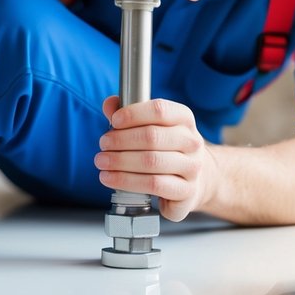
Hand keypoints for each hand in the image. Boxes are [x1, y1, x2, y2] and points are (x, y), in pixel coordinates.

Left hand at [95, 96, 218, 221]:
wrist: (193, 179)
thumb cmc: (165, 148)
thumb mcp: (152, 126)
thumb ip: (129, 114)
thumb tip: (109, 104)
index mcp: (184, 119)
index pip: (159, 110)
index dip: (133, 114)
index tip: (114, 121)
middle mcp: (192, 142)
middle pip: (152, 137)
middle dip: (121, 140)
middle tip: (103, 145)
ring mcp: (192, 167)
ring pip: (151, 161)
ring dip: (120, 161)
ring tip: (101, 162)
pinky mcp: (186, 191)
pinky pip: (153, 185)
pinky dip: (126, 181)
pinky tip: (110, 178)